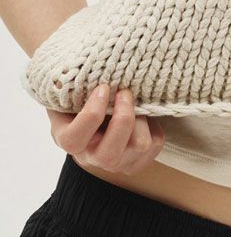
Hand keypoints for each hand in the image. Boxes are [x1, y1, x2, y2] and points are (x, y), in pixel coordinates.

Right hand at [46, 84, 164, 175]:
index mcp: (69, 139)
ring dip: (142, 118)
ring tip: (136, 100)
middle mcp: (92, 158)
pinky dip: (154, 123)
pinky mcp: (139, 160)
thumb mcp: (70, 90)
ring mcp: (117, 163)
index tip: (103, 88)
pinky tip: (143, 112)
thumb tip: (77, 74)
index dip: (91, 114)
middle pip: (109, 155)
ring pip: (139, 146)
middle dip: (123, 119)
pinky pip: (155, 142)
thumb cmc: (82, 97)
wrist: (99, 113)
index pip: (74, 140)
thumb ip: (70, 86)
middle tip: (125, 92)